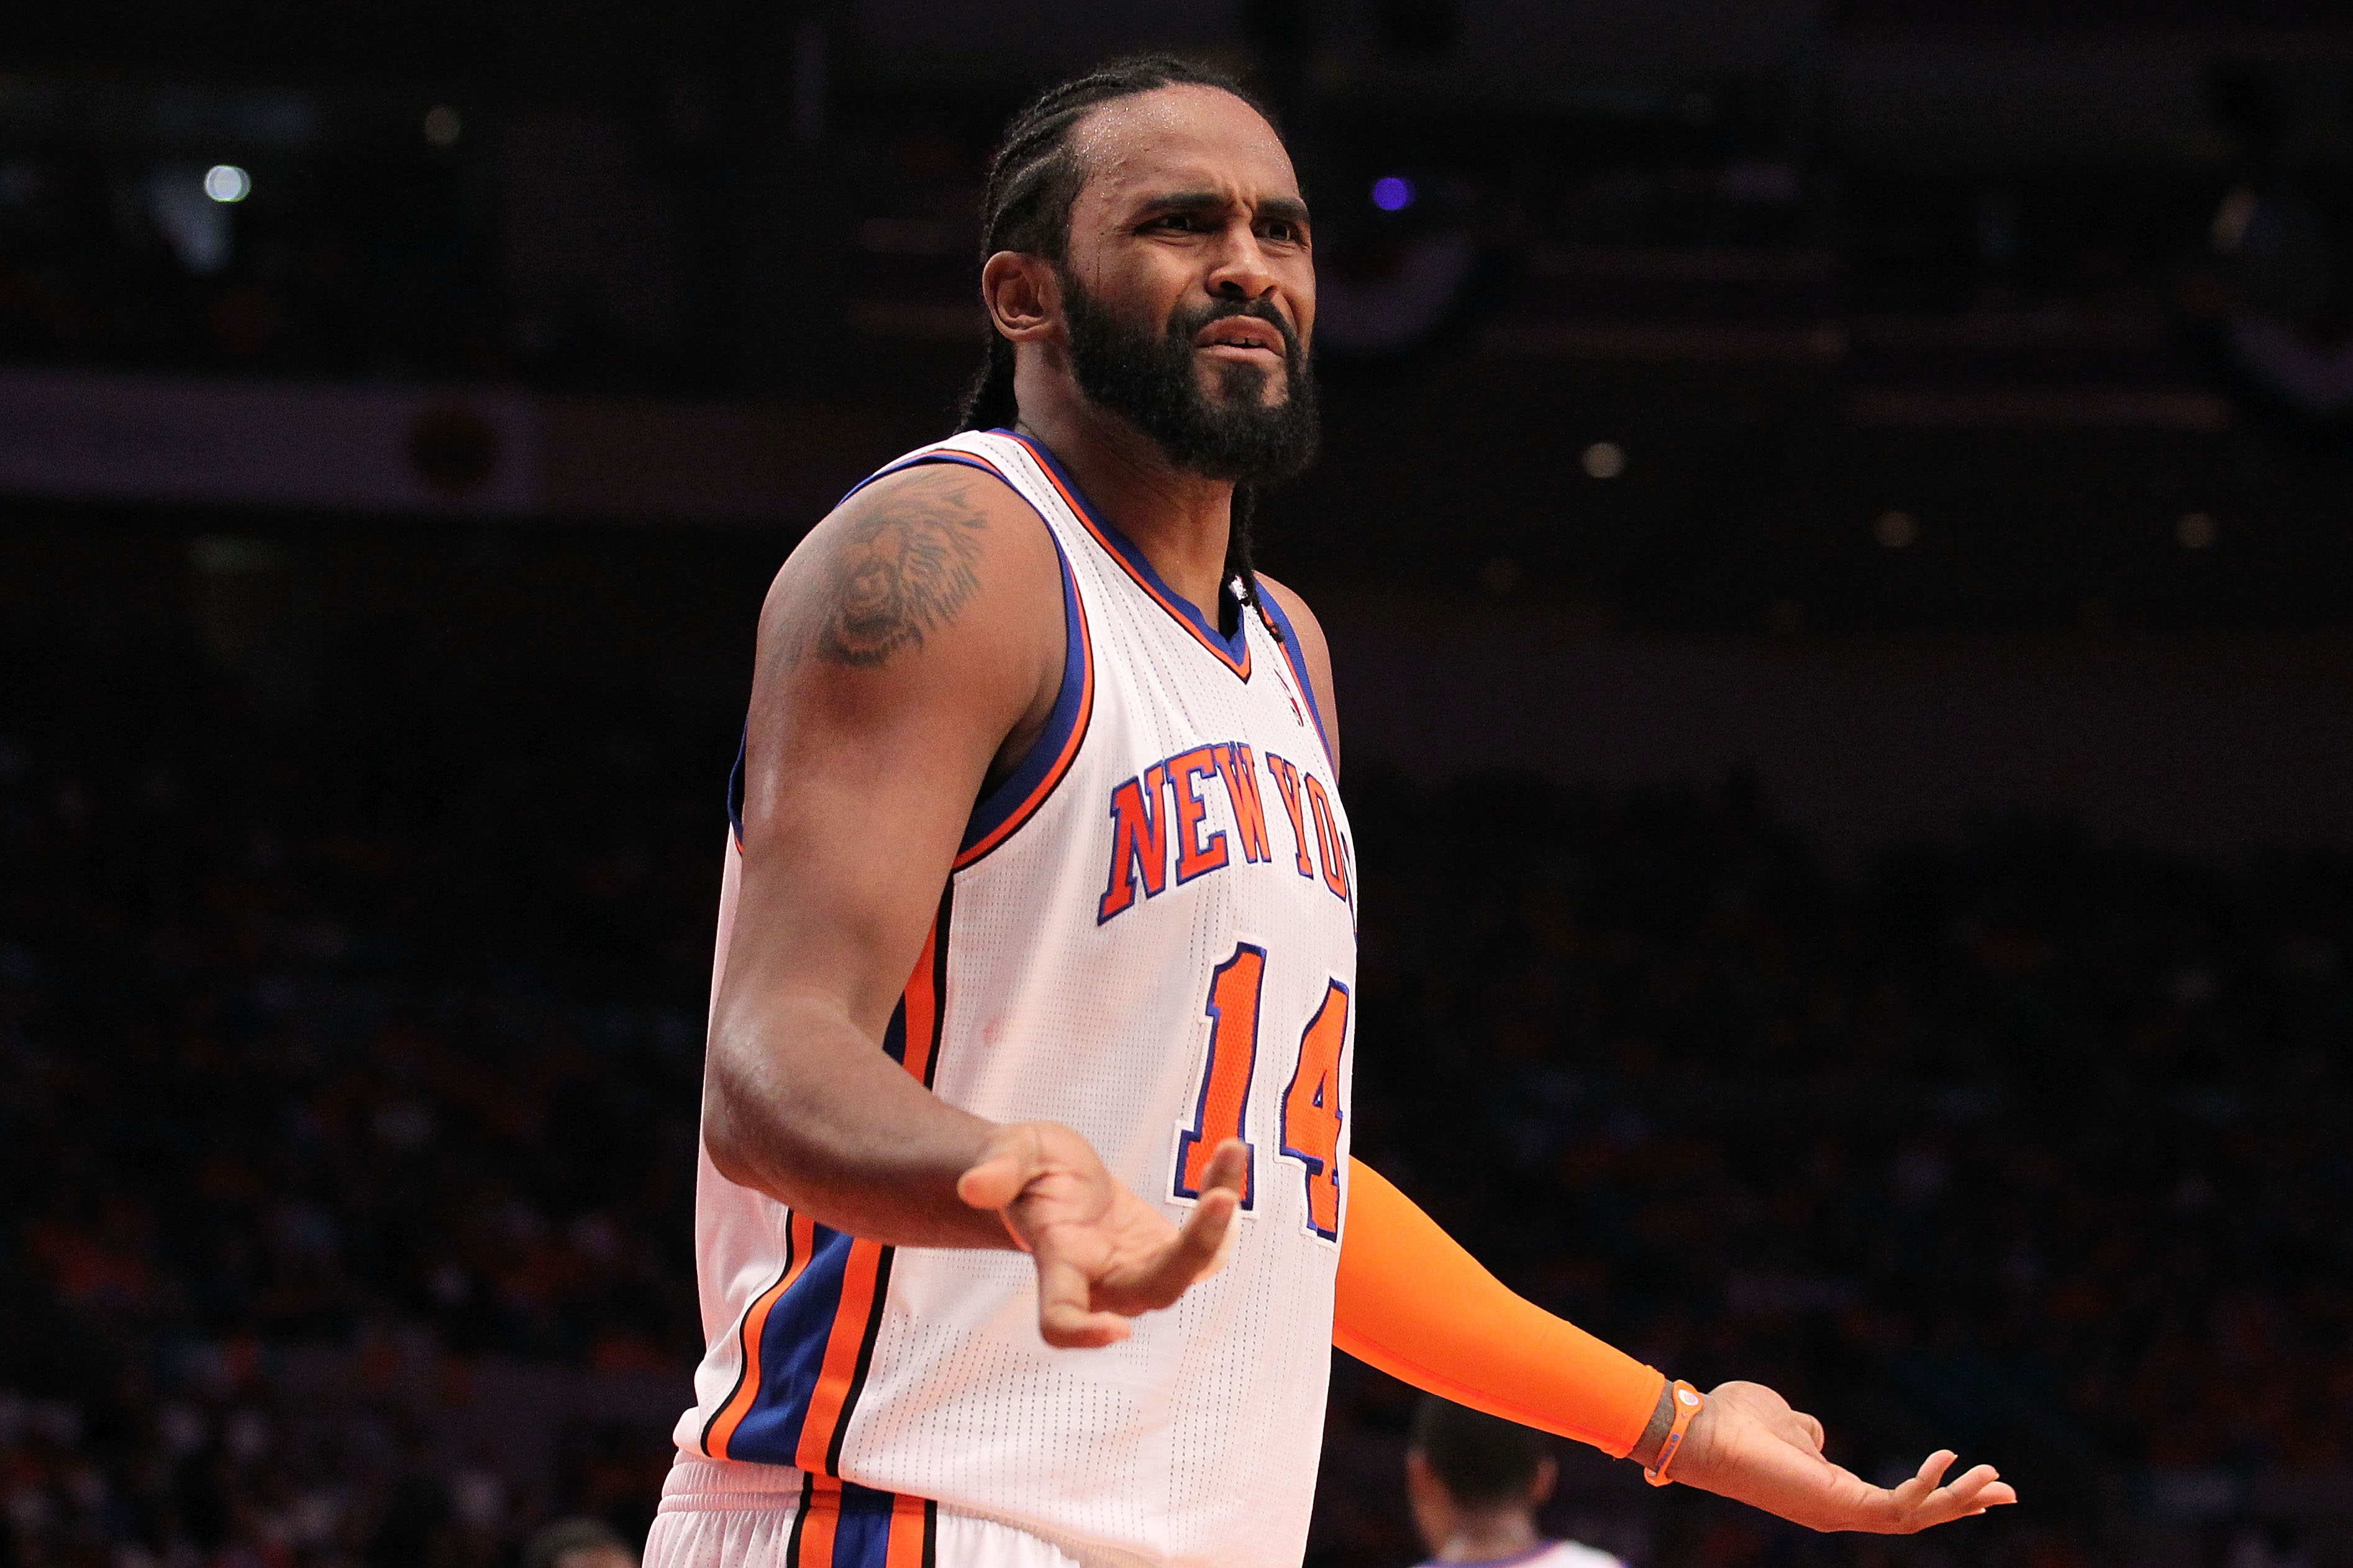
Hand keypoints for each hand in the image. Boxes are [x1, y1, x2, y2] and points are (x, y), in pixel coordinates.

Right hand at [956, 1123, 1245, 1348]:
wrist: (1055, 1181)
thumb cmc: (1027, 1170)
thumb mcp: (1013, 1152)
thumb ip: (999, 1168)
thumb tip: (974, 1185)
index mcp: (1058, 1264)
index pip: (1062, 1318)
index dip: (1084, 1334)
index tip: (1117, 1333)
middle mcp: (1103, 1281)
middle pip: (1156, 1290)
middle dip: (1193, 1249)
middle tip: (1221, 1200)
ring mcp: (1141, 1269)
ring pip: (1193, 1265)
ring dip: (1218, 1216)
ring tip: (1232, 1151)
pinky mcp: (1167, 1251)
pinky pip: (1209, 1238)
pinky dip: (1223, 1195)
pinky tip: (1229, 1156)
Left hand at [1672, 1381, 2017, 1532]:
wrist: (1704, 1432)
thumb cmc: (1734, 1422)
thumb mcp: (1786, 1422)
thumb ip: (1807, 1432)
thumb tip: (1814, 1433)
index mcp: (1830, 1491)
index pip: (1895, 1502)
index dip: (1935, 1492)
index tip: (1974, 1478)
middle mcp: (1839, 1509)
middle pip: (1917, 1517)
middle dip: (1963, 1505)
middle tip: (2008, 1492)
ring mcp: (1839, 1512)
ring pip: (1916, 1518)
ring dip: (1959, 1501)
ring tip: (1999, 1482)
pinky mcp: (1837, 1506)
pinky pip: (1895, 1506)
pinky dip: (1926, 1487)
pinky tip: (1949, 1461)